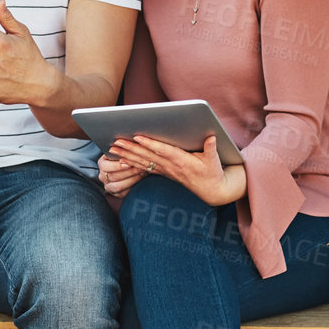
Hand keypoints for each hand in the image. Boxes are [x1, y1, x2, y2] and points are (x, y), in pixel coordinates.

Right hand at [98, 151, 143, 198]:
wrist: (123, 168)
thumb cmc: (123, 156)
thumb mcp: (120, 151)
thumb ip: (122, 149)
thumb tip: (128, 144)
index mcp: (102, 164)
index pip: (106, 166)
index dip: (117, 165)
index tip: (128, 163)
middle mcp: (103, 176)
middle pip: (113, 177)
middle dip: (128, 172)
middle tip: (140, 167)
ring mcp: (109, 186)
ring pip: (118, 186)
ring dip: (132, 179)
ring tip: (142, 172)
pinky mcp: (116, 194)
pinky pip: (124, 193)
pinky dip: (133, 186)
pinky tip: (140, 179)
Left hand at [111, 134, 246, 206]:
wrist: (212, 191)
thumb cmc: (213, 173)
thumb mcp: (214, 161)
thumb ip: (211, 148)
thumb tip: (212, 137)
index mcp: (182, 161)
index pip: (162, 151)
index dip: (150, 144)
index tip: (137, 137)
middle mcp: (171, 167)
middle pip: (148, 156)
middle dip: (131, 148)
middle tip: (116, 141)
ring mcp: (166, 171)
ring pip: (143, 162)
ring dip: (127, 155)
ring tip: (113, 148)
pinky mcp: (165, 173)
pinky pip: (145, 167)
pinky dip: (132, 163)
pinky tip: (122, 159)